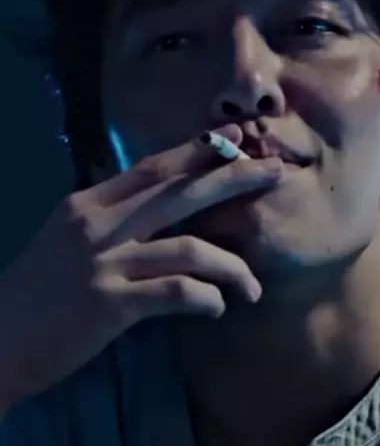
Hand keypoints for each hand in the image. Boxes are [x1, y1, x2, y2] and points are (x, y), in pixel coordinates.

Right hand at [0, 125, 283, 408]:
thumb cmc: (37, 290)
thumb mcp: (68, 237)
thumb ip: (111, 215)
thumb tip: (152, 201)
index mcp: (90, 203)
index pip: (154, 168)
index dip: (200, 151)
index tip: (238, 136)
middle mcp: (99, 224)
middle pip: (180, 191)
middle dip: (234, 178)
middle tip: (276, 172)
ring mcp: (105, 262)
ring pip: (190, 248)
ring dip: (232, 267)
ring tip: (251, 289)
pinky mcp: (111, 304)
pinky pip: (177, 293)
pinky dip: (206, 299)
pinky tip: (217, 308)